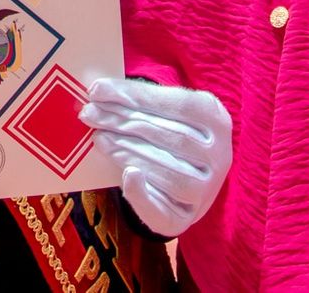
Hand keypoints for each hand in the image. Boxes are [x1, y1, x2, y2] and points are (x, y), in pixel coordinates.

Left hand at [79, 77, 231, 237]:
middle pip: (168, 135)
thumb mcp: (168, 113)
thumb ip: (142, 102)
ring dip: (127, 151)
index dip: (135, 95)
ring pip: (166, 170)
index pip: (177, 102)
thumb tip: (99, 92)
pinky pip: (162, 209)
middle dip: (122, 121)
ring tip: (99, 137)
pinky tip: (126, 176)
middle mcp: (219, 155)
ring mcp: (206, 189)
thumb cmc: (173, 137)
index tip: (97, 90)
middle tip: (89, 113)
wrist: (190, 181)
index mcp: (216, 119)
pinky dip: (142, 194)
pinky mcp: (186, 217)